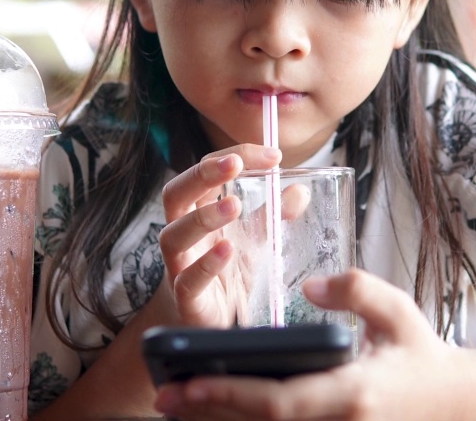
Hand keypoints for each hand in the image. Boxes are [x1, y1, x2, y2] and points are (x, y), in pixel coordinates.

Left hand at [153, 269, 475, 420]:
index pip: (276, 402)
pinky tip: (219, 413)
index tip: (186, 385)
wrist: (460, 405)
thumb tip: (310, 285)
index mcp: (350, 395)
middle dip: (208, 413)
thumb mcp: (398, 312)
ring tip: (176, 405)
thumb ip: (355, 289)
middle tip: (163, 396)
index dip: (228, 396)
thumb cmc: (424, 356)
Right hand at [156, 144, 280, 327]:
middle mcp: (182, 232)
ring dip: (204, 217)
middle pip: (175, 193)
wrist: (203, 319)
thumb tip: (301, 190)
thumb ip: (272, 215)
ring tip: (233, 205)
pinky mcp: (186, 299)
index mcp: (197, 210)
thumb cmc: (225, 271)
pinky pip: (188, 280)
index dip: (234, 156)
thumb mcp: (253, 240)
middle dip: (202, 174)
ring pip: (174, 235)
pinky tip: (227, 251)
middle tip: (234, 163)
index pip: (204, 171)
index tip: (271, 155)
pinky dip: (206, 264)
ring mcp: (180, 265)